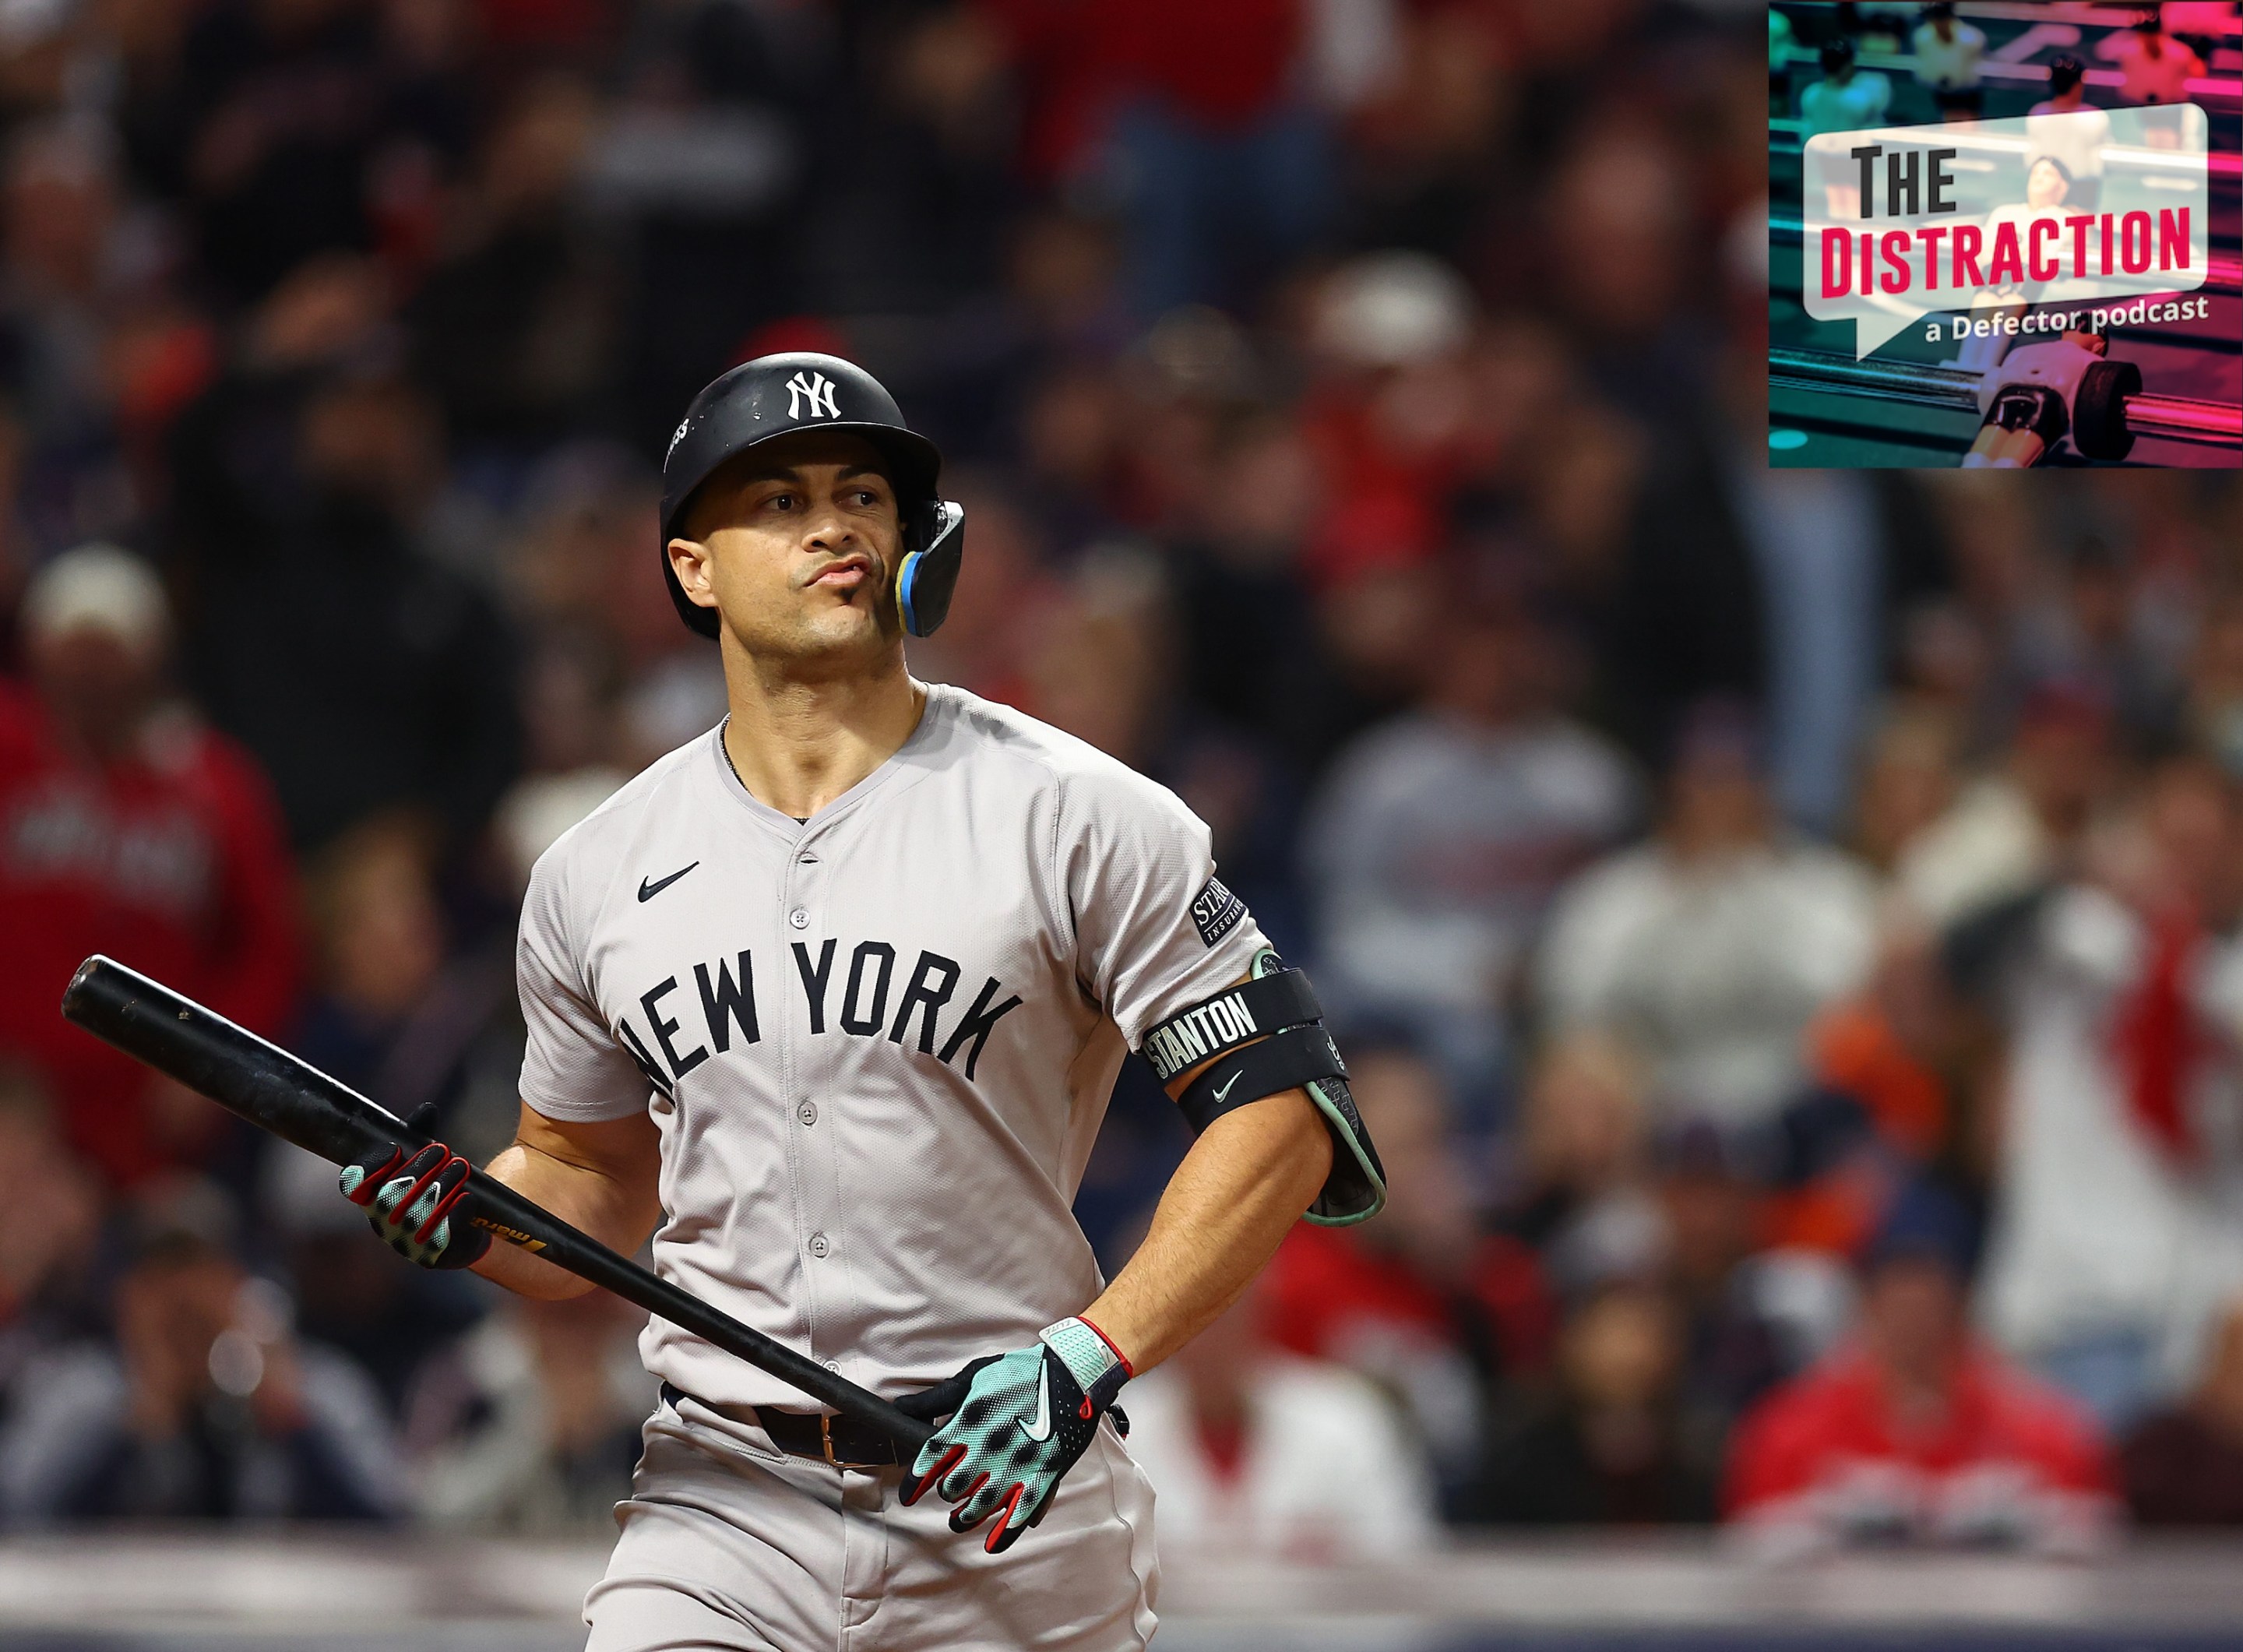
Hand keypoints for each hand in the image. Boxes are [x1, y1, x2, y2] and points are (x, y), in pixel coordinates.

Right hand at [339, 1106, 490, 1270]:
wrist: (465, 1224)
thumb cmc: (436, 1183)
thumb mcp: (426, 1156)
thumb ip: (419, 1134)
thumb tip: (427, 1111)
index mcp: (371, 1194)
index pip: (353, 1184)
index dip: (369, 1168)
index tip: (393, 1149)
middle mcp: (381, 1220)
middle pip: (390, 1196)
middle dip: (419, 1170)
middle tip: (443, 1150)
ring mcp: (403, 1241)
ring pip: (415, 1216)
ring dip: (440, 1187)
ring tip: (460, 1167)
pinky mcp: (429, 1256)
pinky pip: (439, 1238)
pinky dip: (455, 1215)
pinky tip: (468, 1199)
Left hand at [897, 1317, 1130, 1553]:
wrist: (1074, 1371)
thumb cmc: (1022, 1370)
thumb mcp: (974, 1376)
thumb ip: (936, 1399)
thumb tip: (898, 1408)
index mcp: (969, 1419)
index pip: (930, 1457)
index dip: (916, 1480)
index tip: (908, 1496)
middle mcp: (989, 1445)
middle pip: (954, 1486)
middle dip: (947, 1494)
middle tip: (950, 1495)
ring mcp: (1017, 1463)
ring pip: (980, 1506)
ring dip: (966, 1519)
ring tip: (960, 1521)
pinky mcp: (1044, 1474)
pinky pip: (1020, 1513)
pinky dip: (1004, 1533)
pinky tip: (993, 1544)